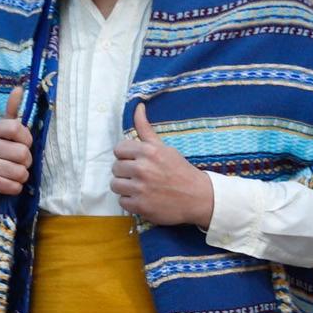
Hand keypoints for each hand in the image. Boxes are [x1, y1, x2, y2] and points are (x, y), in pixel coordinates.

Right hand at [0, 87, 31, 214]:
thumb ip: (11, 113)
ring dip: (20, 177)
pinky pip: (14, 185)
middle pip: (23, 153)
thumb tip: (19, 87)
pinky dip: (14, 188)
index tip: (22, 145)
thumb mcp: (2, 134)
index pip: (18, 128)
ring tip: (9, 174)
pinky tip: (5, 184)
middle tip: (15, 164)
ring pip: (20, 171)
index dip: (26, 140)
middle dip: (25, 163)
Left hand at [109, 104, 215, 228]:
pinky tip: (143, 198)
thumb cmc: (180, 171)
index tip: (136, 161)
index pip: (118, 150)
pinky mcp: (140, 206)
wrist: (198, 197)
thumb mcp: (164, 147)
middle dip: (125, 172)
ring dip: (125, 187)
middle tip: (140, 175)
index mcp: (148, 151)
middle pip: (115, 168)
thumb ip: (146, 129)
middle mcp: (142, 169)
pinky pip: (122, 202)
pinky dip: (131, 202)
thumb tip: (138, 107)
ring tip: (140, 187)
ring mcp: (140, 189)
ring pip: (115, 185)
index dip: (126, 156)